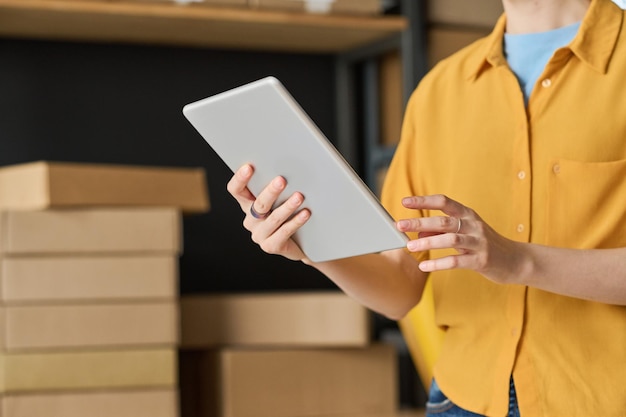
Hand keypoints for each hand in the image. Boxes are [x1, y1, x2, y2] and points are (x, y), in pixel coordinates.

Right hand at [226, 164, 310, 260]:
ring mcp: (260, 235)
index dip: (240, 179)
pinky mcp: (270, 246)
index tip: (249, 167)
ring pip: (273, 218)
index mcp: (248, 205)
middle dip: (271, 191)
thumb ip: (277, 187)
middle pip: (258, 204)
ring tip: (299, 196)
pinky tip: (305, 213)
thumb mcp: (279, 200)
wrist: (299, 244)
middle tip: (282, 180)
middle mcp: (251, 220)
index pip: (236, 190)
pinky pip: (284, 232)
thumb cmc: (289, 215)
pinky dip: (295, 221)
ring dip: (287, 206)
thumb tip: (288, 167)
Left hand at [397, 194, 526, 284]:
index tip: (405, 201)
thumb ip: (441, 231)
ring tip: (409, 247)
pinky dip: (438, 263)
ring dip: (428, 242)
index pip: (444, 201)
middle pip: (444, 220)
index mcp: (468, 215)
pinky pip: (456, 261)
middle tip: (400, 225)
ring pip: (450, 239)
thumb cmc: (484, 244)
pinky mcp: (481, 260)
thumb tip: (417, 233)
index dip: (424, 201)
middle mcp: (473, 225)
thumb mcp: (464, 233)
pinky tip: (424, 266)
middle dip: (420, 222)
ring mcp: (479, 242)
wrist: (516, 260)